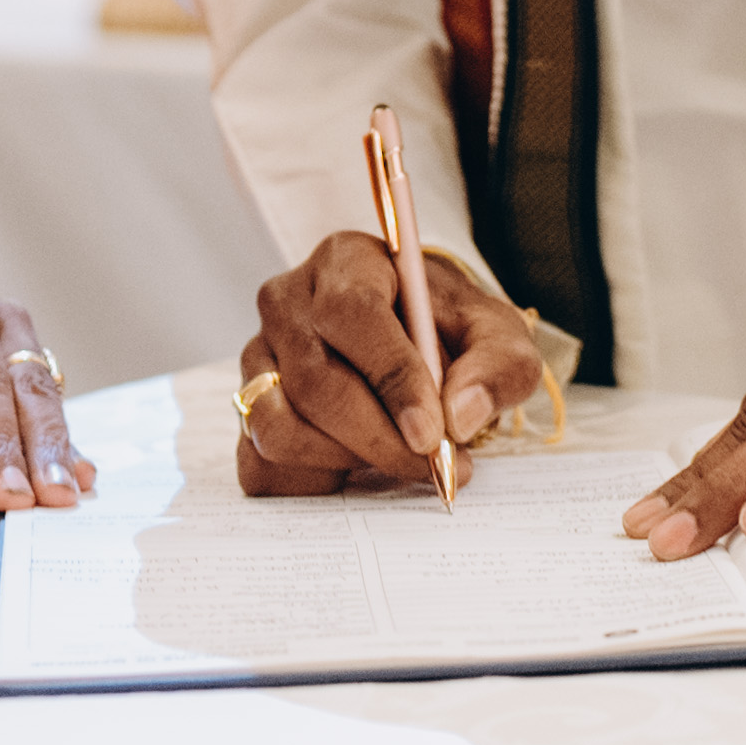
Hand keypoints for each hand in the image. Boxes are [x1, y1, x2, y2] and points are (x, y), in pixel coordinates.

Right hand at [235, 234, 546, 492]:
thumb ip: (498, 366)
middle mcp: (287, 303)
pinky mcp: (247, 410)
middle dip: (380, 439)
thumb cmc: (449, 330)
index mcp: (345, 262)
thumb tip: (460, 417)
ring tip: (396, 458)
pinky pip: (260, 465)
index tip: (432, 433)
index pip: (354, 314)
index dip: (393, 378)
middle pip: (315, 382)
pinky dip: (311, 483)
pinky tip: (355, 470)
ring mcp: (258, 358)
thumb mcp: (495, 334)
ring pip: (278, 428)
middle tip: (434, 466)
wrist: (416, 341)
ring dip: (345, 461)